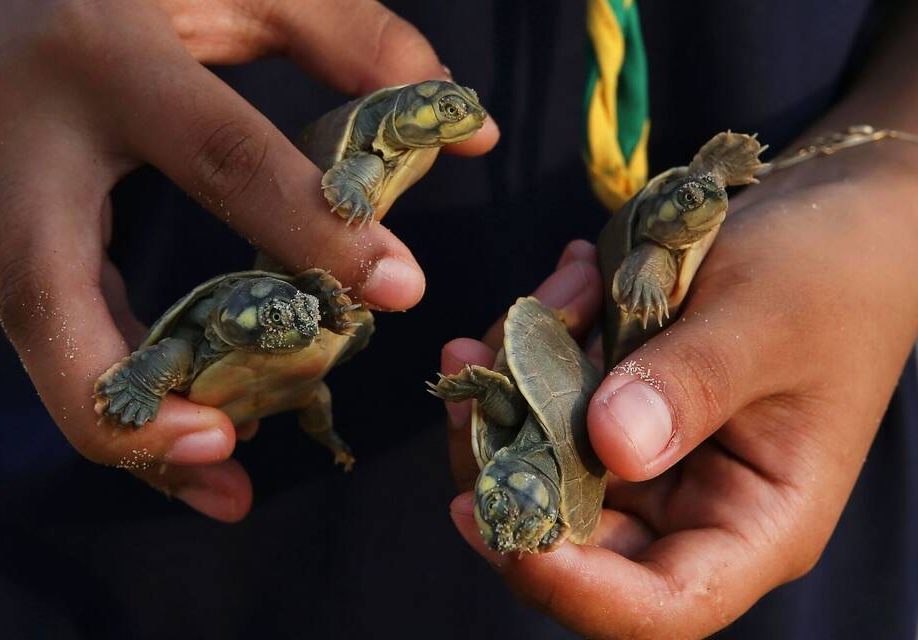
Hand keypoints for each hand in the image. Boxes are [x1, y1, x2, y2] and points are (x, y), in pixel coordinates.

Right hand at [0, 0, 496, 521]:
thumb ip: (350, 37)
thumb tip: (466, 127)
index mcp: (105, 56)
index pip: (219, 158)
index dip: (310, 228)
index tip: (397, 288)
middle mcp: (24, 137)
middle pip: (49, 293)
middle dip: (135, 396)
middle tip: (231, 455)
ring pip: (36, 332)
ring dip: (124, 423)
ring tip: (219, 484)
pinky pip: (45, 318)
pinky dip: (115, 382)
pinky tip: (182, 428)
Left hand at [441, 146, 917, 637]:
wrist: (834, 215)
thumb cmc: (830, 274)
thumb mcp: (767, 322)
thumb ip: (693, 384)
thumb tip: (608, 445)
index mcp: (752, 521)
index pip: (659, 604)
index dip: (568, 584)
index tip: (487, 515)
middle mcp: (690, 505)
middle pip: (569, 533)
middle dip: (505, 454)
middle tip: (477, 364)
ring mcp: (645, 455)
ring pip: (541, 458)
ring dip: (516, 381)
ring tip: (553, 293)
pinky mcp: (615, 405)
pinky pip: (547, 398)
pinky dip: (535, 345)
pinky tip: (566, 281)